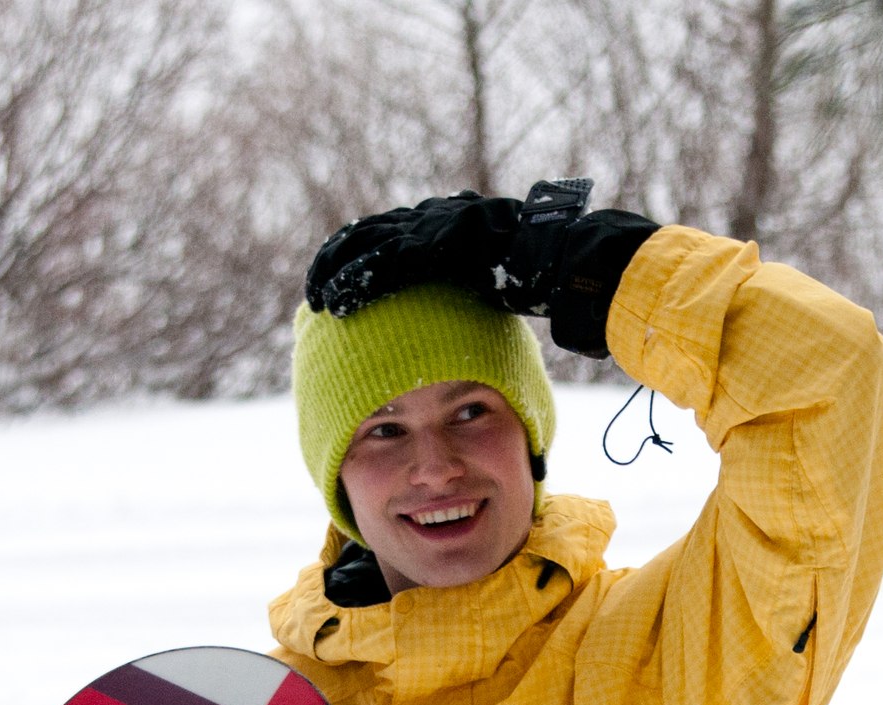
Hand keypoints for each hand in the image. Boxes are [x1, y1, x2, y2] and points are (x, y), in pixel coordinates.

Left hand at [304, 180, 657, 358]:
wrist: (570, 257)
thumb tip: (461, 311)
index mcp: (446, 223)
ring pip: (373, 244)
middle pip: (370, 234)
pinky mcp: (445, 237)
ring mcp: (441, 222)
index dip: (356, 259)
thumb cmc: (542, 273)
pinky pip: (394, 258)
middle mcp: (438, 215)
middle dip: (337, 262)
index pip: (388, 236)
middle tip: (312, 293)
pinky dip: (363, 278)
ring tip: (317, 300)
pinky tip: (340, 300)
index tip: (333, 286)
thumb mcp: (494, 280)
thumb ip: (468, 288)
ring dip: (340, 272)